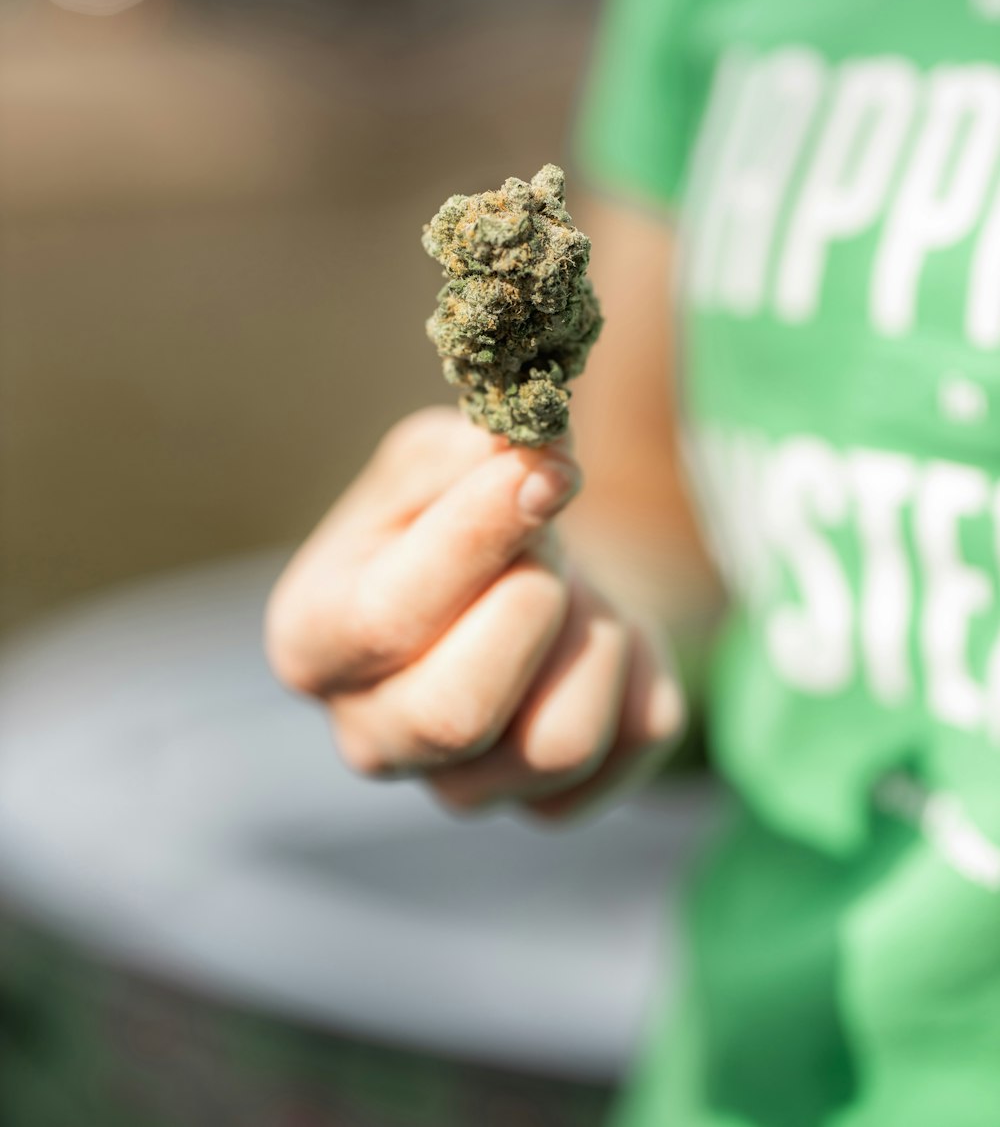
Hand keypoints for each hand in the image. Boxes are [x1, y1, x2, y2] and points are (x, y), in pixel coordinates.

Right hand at [266, 407, 683, 819]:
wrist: (511, 569)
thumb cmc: (451, 506)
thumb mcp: (436, 458)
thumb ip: (470, 453)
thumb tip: (539, 454)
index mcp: (311, 641)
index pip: (387, 619)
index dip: (480, 538)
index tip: (548, 470)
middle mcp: (369, 737)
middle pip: (458, 714)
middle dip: (531, 602)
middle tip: (550, 539)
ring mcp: (458, 787)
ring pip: (558, 742)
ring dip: (592, 634)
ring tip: (572, 587)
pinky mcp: (550, 805)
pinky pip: (631, 742)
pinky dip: (642, 665)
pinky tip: (598, 632)